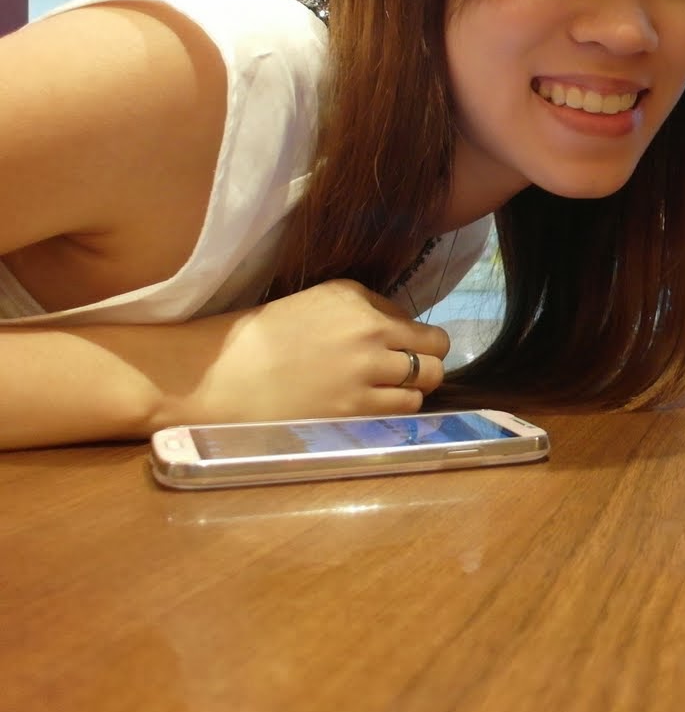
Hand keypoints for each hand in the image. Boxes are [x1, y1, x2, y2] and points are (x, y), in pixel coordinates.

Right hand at [169, 279, 451, 425]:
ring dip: (413, 389)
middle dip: (428, 362)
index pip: (420, 323)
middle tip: (409, 371)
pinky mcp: (354, 411)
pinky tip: (374, 407)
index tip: (403, 349)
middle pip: (437, 352)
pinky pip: (403, 410)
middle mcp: (370, 332)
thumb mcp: (318, 301)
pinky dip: (397, 410)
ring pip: (426, 384)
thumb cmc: (262, 337)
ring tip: (386, 392)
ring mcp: (366, 374)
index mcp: (358, 301)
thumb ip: (367, 308)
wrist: (220, 376)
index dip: (416, 339)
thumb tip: (404, 325)